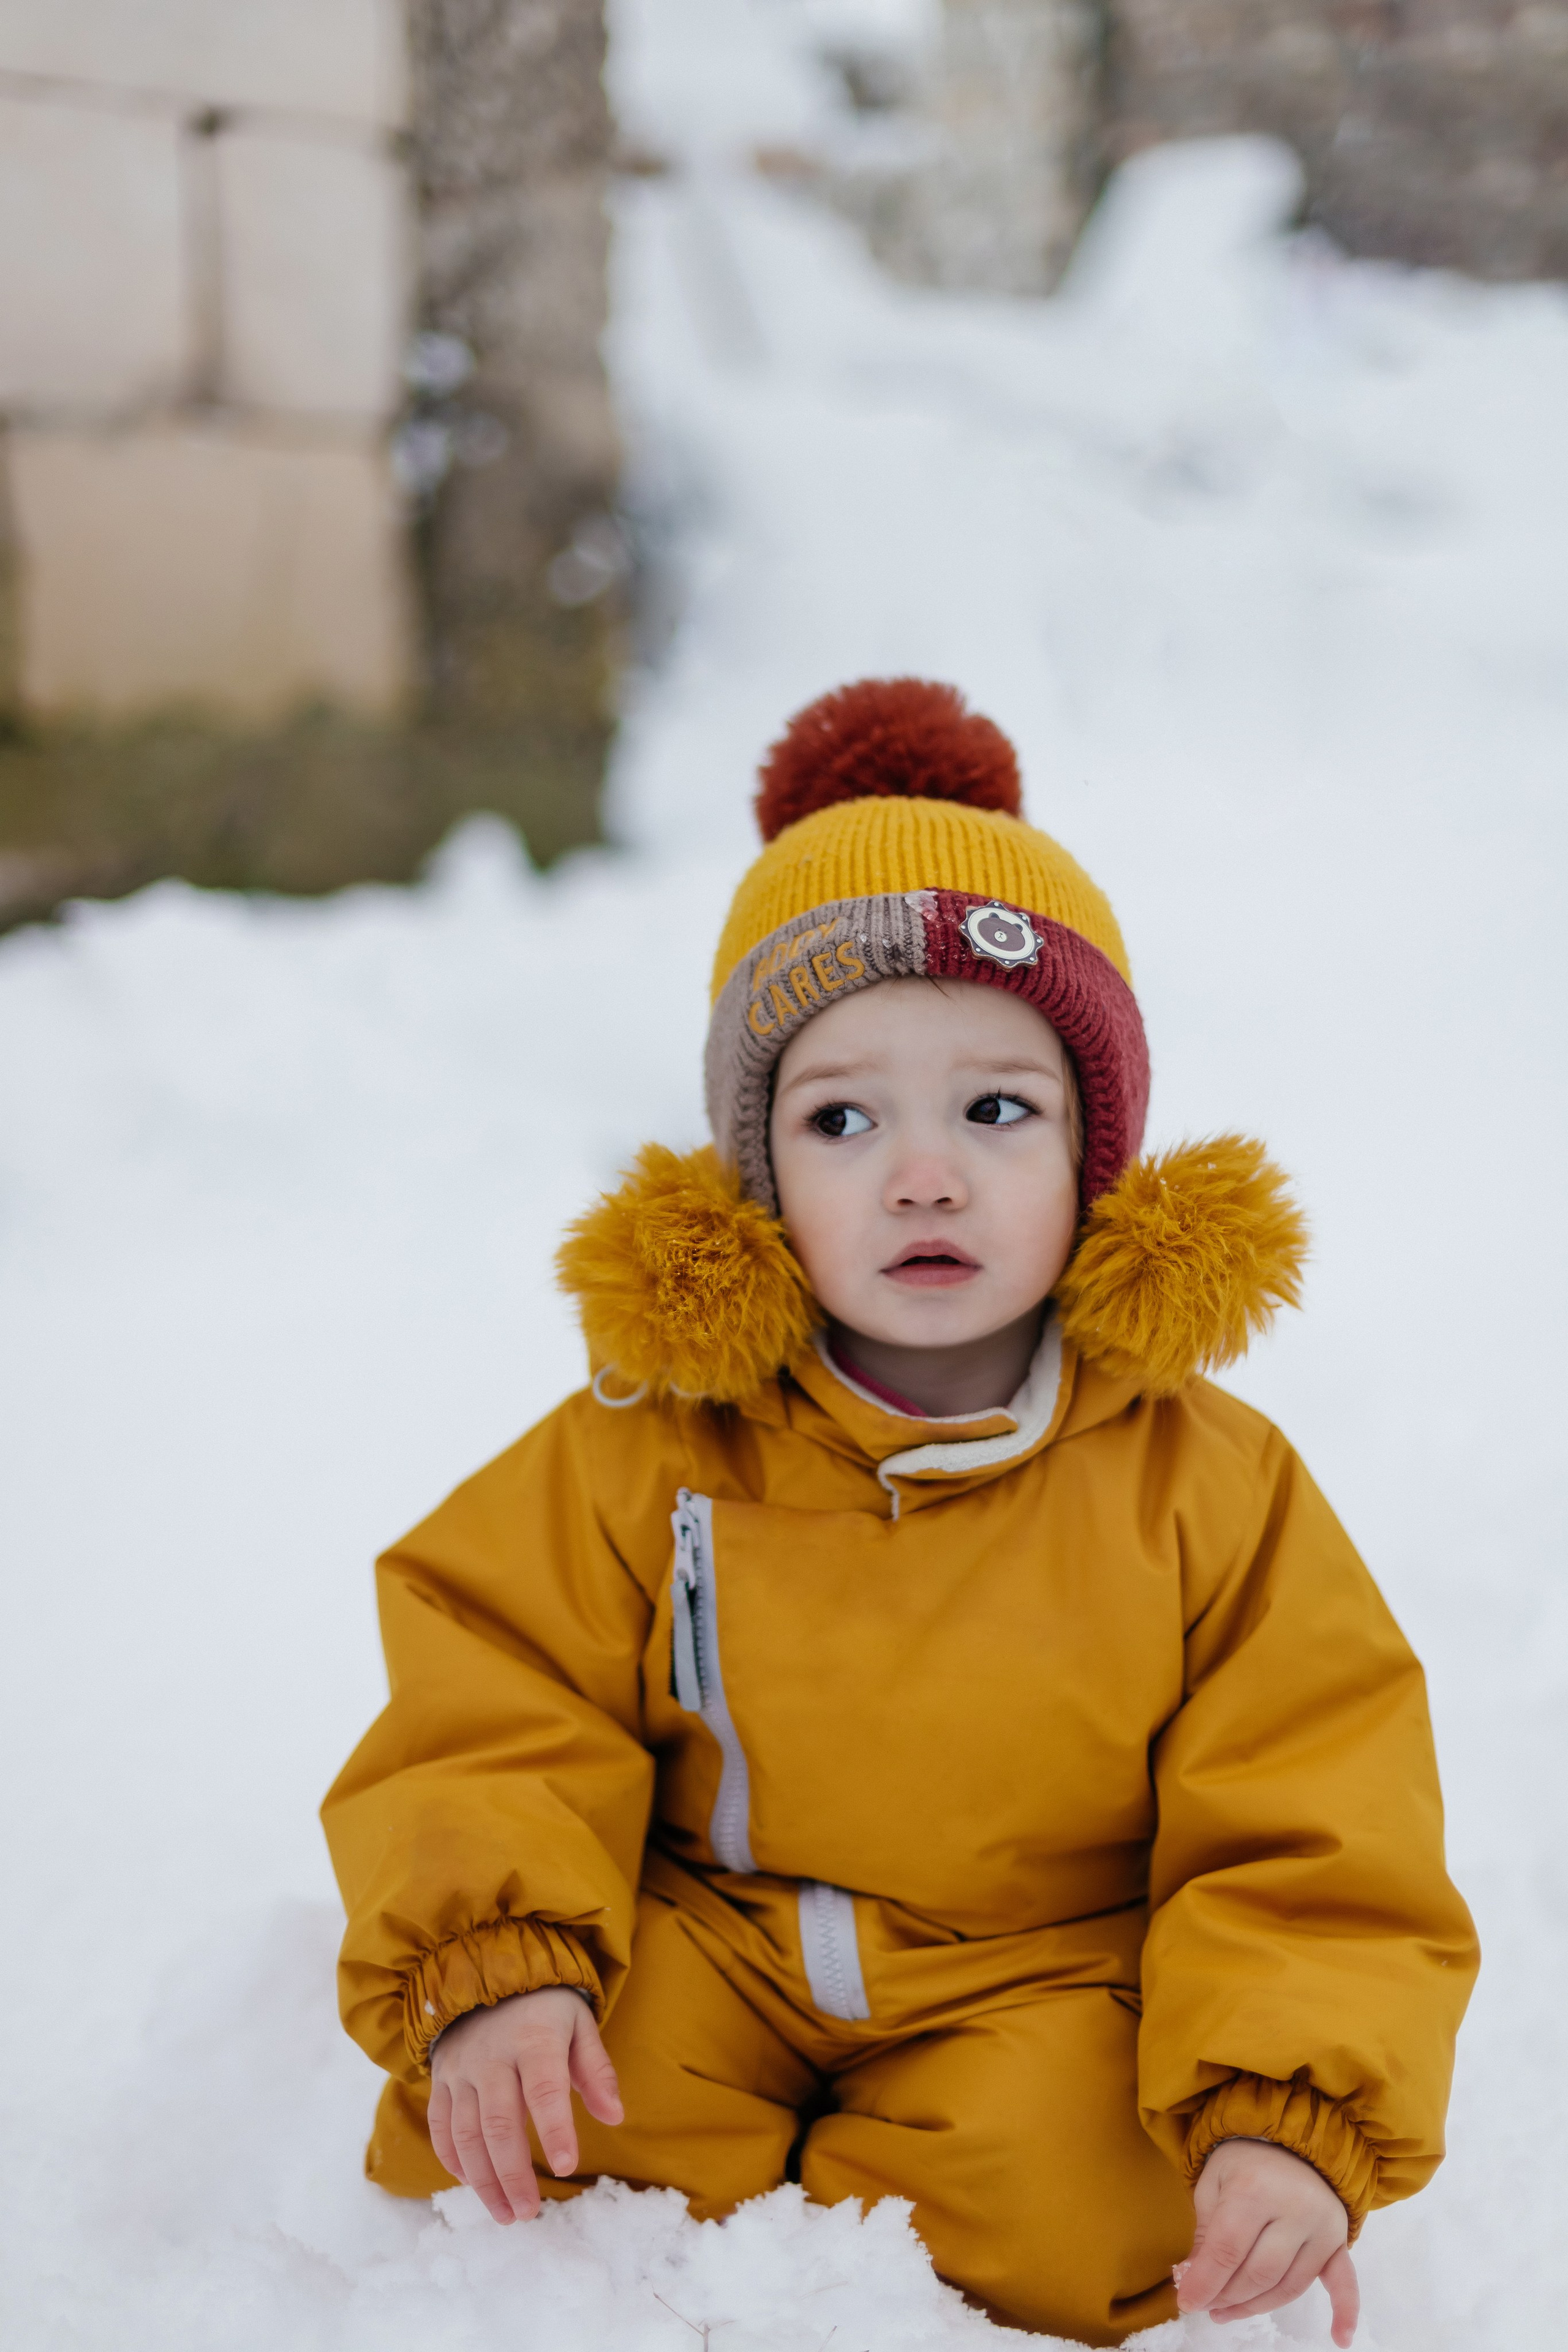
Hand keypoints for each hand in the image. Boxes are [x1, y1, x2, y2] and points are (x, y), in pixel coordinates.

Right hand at [427, 1986, 622, 2222]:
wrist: (489, 1975)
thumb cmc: (545, 2008)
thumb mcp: (579, 2025)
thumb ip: (597, 2070)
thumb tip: (615, 2115)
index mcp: (533, 2039)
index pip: (544, 2088)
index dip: (555, 2129)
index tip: (567, 2168)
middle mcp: (491, 2056)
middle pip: (499, 2123)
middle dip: (513, 2174)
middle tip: (528, 2213)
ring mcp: (461, 2070)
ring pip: (466, 2134)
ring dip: (483, 2180)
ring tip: (506, 2214)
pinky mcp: (441, 2079)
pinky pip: (440, 2126)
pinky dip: (453, 2161)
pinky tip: (472, 2184)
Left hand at [1175, 2138, 1358, 2345]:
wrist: (1291, 2139)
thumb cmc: (1243, 2162)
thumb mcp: (1213, 2184)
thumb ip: (1206, 2233)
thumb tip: (1192, 2281)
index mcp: (1255, 2188)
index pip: (1228, 2250)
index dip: (1205, 2282)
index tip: (1187, 2302)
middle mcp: (1294, 2209)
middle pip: (1259, 2273)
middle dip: (1227, 2295)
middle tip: (1205, 2304)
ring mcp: (1321, 2227)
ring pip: (1289, 2286)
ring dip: (1257, 2306)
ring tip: (1226, 2313)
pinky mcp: (1339, 2241)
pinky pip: (1345, 2280)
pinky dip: (1346, 2311)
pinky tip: (1339, 2338)